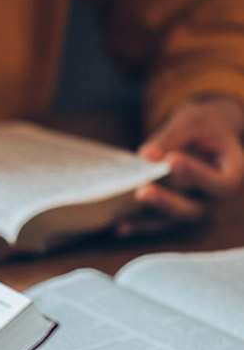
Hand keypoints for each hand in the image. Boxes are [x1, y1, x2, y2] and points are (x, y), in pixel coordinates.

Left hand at [119, 96, 243, 235]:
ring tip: (123, 216)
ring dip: (147, 218)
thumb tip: (146, 155)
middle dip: (167, 202)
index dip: (196, 174)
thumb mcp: (192, 122)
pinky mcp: (174, 213)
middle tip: (142, 191)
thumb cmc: (202, 127)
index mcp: (230, 176)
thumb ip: (172, 137)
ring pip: (172, 220)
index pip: (218, 183)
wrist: (204, 135)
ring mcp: (194, 208)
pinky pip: (155, 223)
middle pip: (193, 210)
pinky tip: (119, 227)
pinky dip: (138, 225)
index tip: (171, 159)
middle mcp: (213, 199)